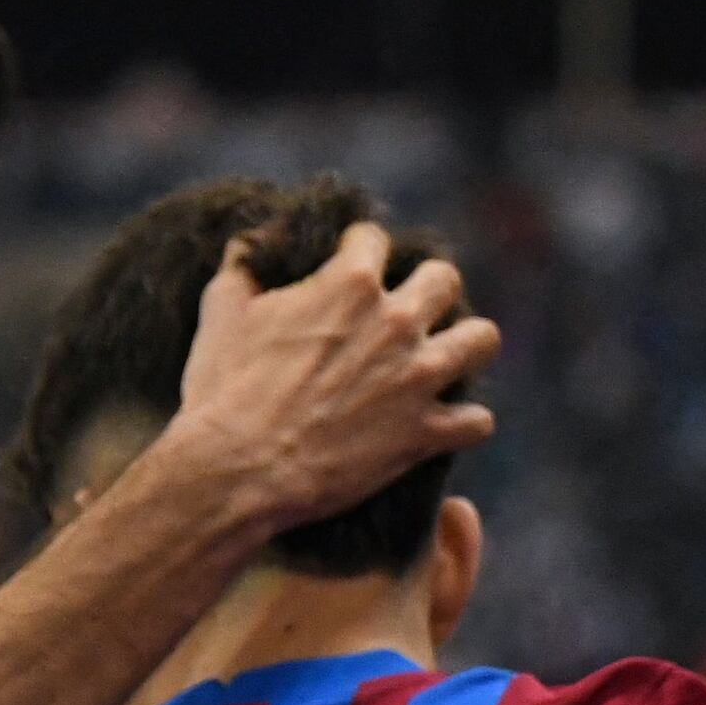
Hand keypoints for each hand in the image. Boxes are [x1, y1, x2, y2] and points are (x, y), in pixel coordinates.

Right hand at [150, 220, 504, 536]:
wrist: (238, 468)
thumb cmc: (224, 388)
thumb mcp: (222, 308)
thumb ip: (244, 262)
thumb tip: (256, 237)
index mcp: (350, 283)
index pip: (375, 240)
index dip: (360, 253)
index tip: (353, 271)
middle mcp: (396, 322)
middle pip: (445, 279)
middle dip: (428, 290)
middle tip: (409, 313)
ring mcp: (417, 378)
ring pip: (483, 340)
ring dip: (466, 346)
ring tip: (446, 358)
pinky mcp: (425, 432)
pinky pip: (478, 421)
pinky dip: (464, 424)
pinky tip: (445, 425)